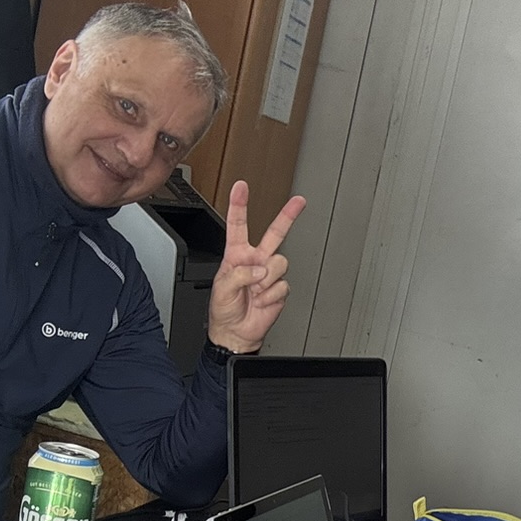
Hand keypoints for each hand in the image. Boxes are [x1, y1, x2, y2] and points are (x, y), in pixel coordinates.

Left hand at [207, 181, 305, 351]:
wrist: (236, 333)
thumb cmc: (224, 310)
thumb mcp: (221, 288)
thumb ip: (240, 274)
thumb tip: (260, 270)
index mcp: (237, 255)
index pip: (238, 225)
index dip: (239, 205)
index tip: (241, 187)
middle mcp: (256, 260)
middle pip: (275, 233)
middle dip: (288, 215)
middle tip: (299, 201)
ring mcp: (269, 274)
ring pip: (280, 263)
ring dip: (266, 280)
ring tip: (255, 291)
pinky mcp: (279, 289)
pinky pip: (282, 285)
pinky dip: (270, 296)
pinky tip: (261, 301)